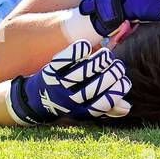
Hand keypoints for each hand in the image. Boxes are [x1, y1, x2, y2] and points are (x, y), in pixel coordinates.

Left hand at [8, 40, 131, 124]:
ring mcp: (57, 86)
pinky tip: (86, 45)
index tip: (125, 82)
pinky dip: (74, 52)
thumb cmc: (66, 102)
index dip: (115, 94)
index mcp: (78, 113)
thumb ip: (105, 108)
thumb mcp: (84, 109)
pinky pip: (62, 61)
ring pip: (79, 74)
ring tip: (107, 55)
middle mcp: (67, 102)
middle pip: (92, 89)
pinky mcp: (49, 72)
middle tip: (119, 66)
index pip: (100, 106)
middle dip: (109, 76)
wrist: (33, 100)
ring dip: (96, 62)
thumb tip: (126, 106)